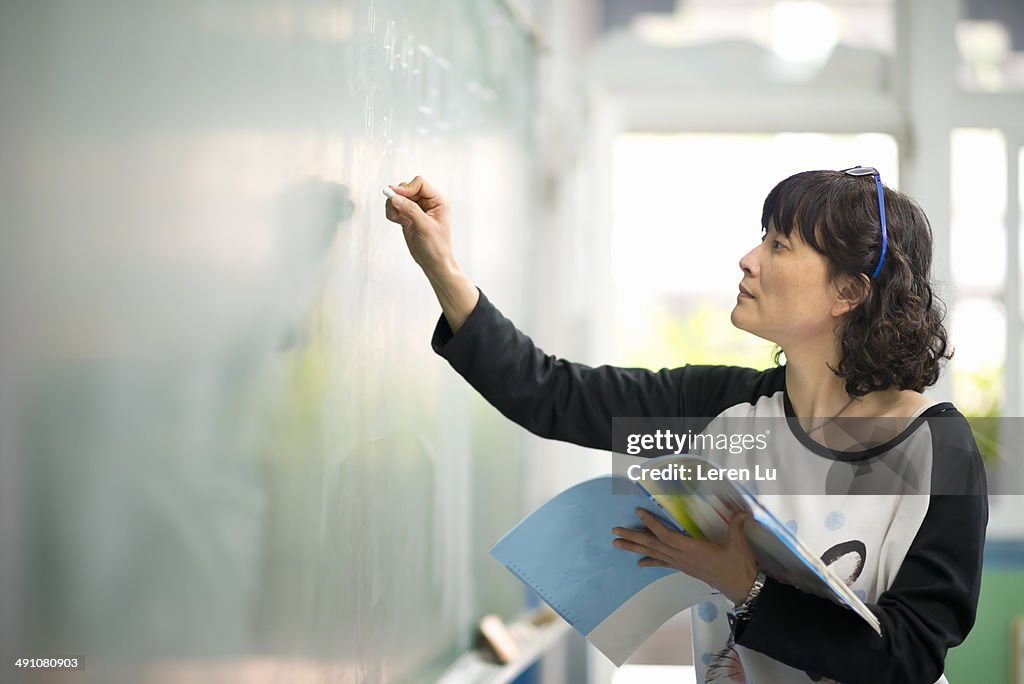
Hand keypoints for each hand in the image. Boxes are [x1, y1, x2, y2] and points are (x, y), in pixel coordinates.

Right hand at [384, 176, 453, 277]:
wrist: (433, 262)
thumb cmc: (436, 246)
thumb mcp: (425, 227)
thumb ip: (410, 210)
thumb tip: (394, 197)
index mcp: (438, 200)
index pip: (420, 183)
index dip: (407, 188)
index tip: (396, 197)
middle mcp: (428, 202)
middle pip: (407, 188)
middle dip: (398, 198)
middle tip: (396, 212)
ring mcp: (418, 208)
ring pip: (399, 197)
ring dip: (393, 205)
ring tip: (397, 219)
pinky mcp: (409, 215)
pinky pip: (396, 207)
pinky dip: (392, 212)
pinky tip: (398, 222)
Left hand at [612, 509, 759, 603]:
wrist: (742, 588)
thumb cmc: (739, 567)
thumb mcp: (739, 545)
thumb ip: (737, 526)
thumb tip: (741, 512)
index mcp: (693, 550)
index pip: (666, 535)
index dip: (651, 524)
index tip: (638, 513)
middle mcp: (683, 558)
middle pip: (653, 545)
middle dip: (632, 538)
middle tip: (614, 532)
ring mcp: (682, 564)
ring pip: (654, 554)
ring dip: (635, 548)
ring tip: (617, 544)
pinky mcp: (685, 568)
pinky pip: (663, 563)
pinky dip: (650, 561)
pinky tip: (639, 563)